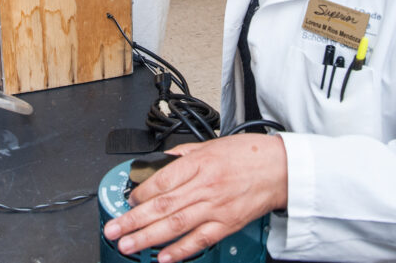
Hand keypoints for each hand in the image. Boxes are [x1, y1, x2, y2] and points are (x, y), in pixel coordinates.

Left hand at [103, 134, 287, 262]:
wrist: (281, 168)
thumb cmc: (249, 154)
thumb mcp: (212, 144)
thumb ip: (183, 154)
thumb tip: (160, 163)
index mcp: (199, 163)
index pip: (162, 181)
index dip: (140, 194)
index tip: (126, 201)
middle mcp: (205, 186)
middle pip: (162, 205)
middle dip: (133, 220)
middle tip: (114, 229)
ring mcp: (216, 207)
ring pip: (175, 225)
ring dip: (148, 237)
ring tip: (127, 244)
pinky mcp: (227, 224)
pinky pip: (200, 240)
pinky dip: (180, 250)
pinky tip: (163, 257)